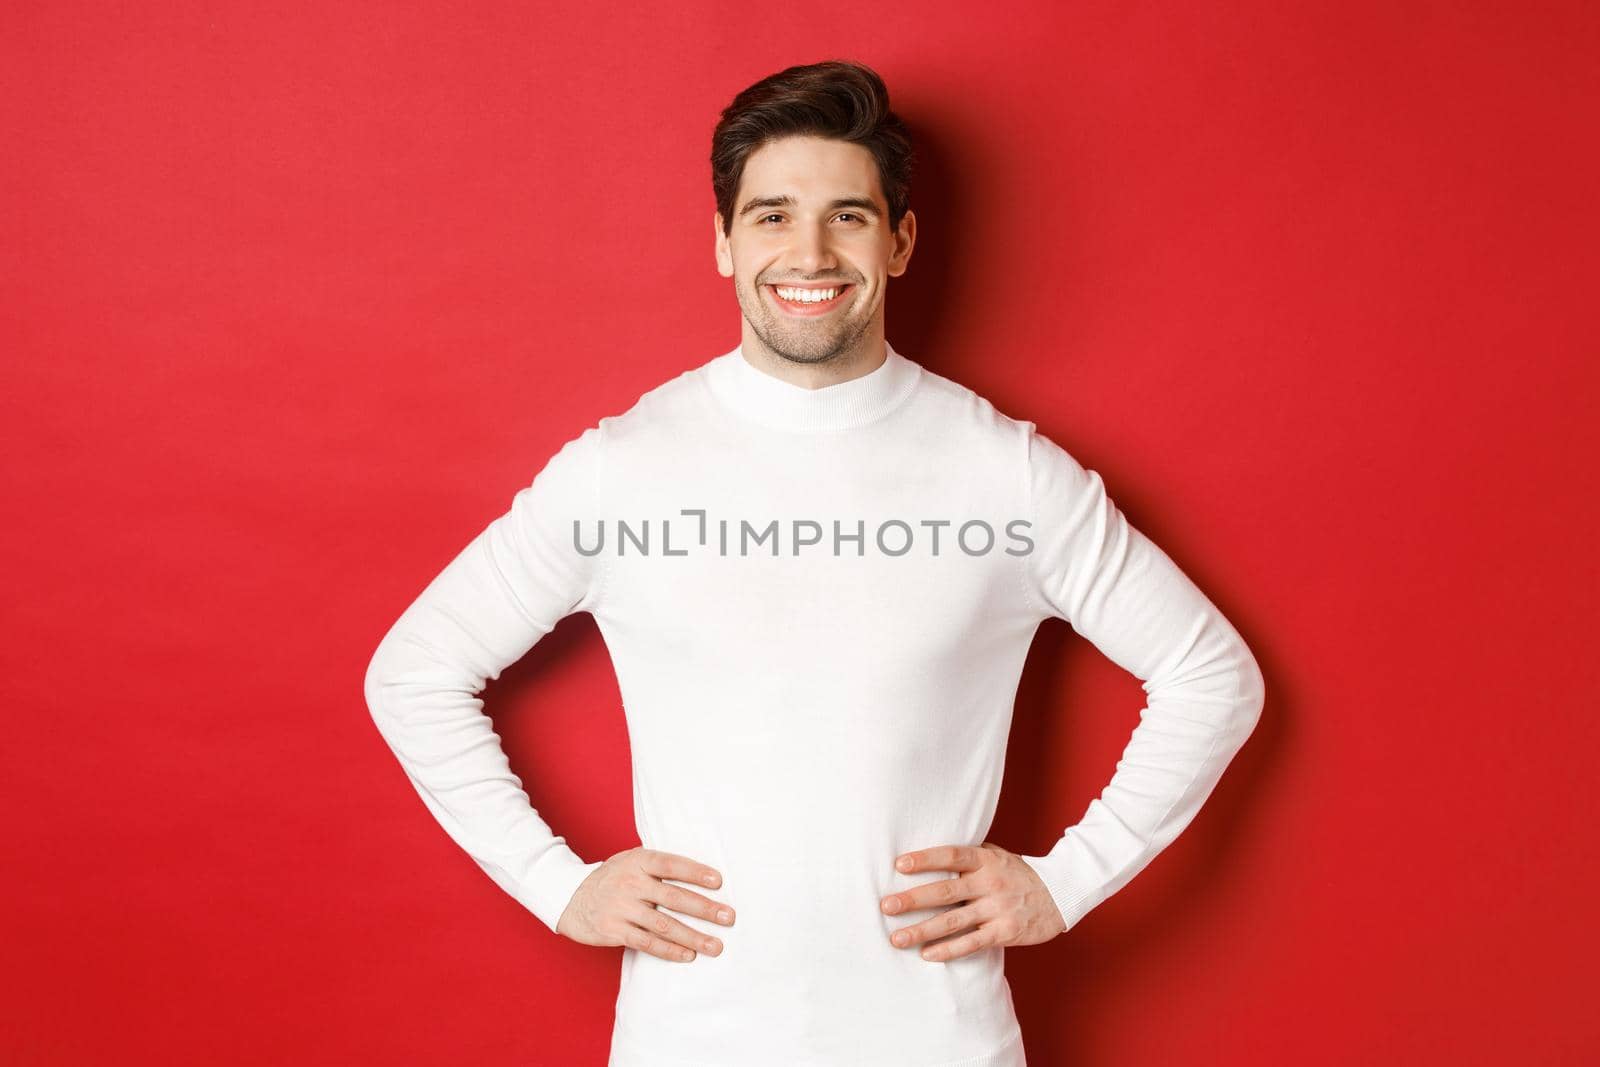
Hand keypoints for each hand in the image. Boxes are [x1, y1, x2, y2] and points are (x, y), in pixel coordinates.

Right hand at [556, 846, 735, 962]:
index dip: (695, 872)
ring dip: (693, 937)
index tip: (719, 882)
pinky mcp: (614, 930)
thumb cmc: (612, 878)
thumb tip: (703, 874)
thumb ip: (658, 866)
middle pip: (673, 897)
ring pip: (664, 925)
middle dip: (704, 909)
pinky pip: (647, 943)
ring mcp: (621, 908)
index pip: (671, 864)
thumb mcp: (630, 861)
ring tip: (715, 945)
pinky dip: (669, 950)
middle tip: (728, 918)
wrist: (570, 897)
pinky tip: (688, 955)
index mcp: (638, 861)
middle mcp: (630, 883)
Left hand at [880, 842, 1065, 960]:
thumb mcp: (996, 855)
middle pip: (945, 891)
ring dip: (922, 931)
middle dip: (913, 899)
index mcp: (985, 859)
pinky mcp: (1004, 932)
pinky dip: (948, 950)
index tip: (898, 864)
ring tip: (897, 938)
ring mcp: (997, 908)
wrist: (1060, 893)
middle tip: (885, 906)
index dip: (925, 859)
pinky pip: (971, 943)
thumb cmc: (1017, 873)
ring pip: (953, 921)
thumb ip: (968, 857)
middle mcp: (989, 883)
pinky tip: (927, 955)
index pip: (950, 855)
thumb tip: (927, 854)